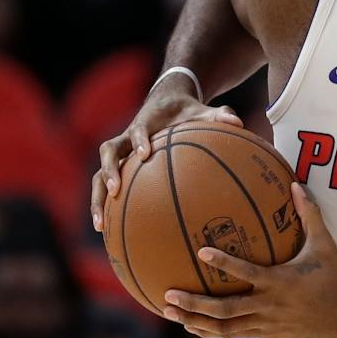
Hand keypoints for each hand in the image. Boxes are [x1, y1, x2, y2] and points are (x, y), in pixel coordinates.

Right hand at [91, 73, 241, 231]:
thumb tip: (238, 121)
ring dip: (97, 197)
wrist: (165, 104)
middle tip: (114, 190)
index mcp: (146, 124)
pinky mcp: (121, 167)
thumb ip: (220, 115)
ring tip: (101, 224)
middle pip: (109, 152)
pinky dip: (106, 208)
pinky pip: (107, 188)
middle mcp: (127, 139)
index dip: (139, 140)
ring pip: (99, 174)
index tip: (144, 154)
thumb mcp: (204, 112)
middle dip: (109, 170)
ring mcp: (122, 155)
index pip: (137, 130)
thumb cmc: (186, 112)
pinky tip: (109, 233)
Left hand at [163, 184, 336, 337]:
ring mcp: (267, 323)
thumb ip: (309, 215)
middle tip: (169, 295)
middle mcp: (269, 305)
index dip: (224, 263)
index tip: (201, 251)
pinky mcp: (267, 334)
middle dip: (195, 304)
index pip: (248, 273)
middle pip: (226, 310)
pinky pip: (234, 334)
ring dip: (196, 321)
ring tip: (170, 313)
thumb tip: (295, 184)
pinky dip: (210, 331)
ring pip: (225, 328)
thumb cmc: (336, 277)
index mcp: (281, 282)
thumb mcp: (325, 245)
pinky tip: (191, 325)